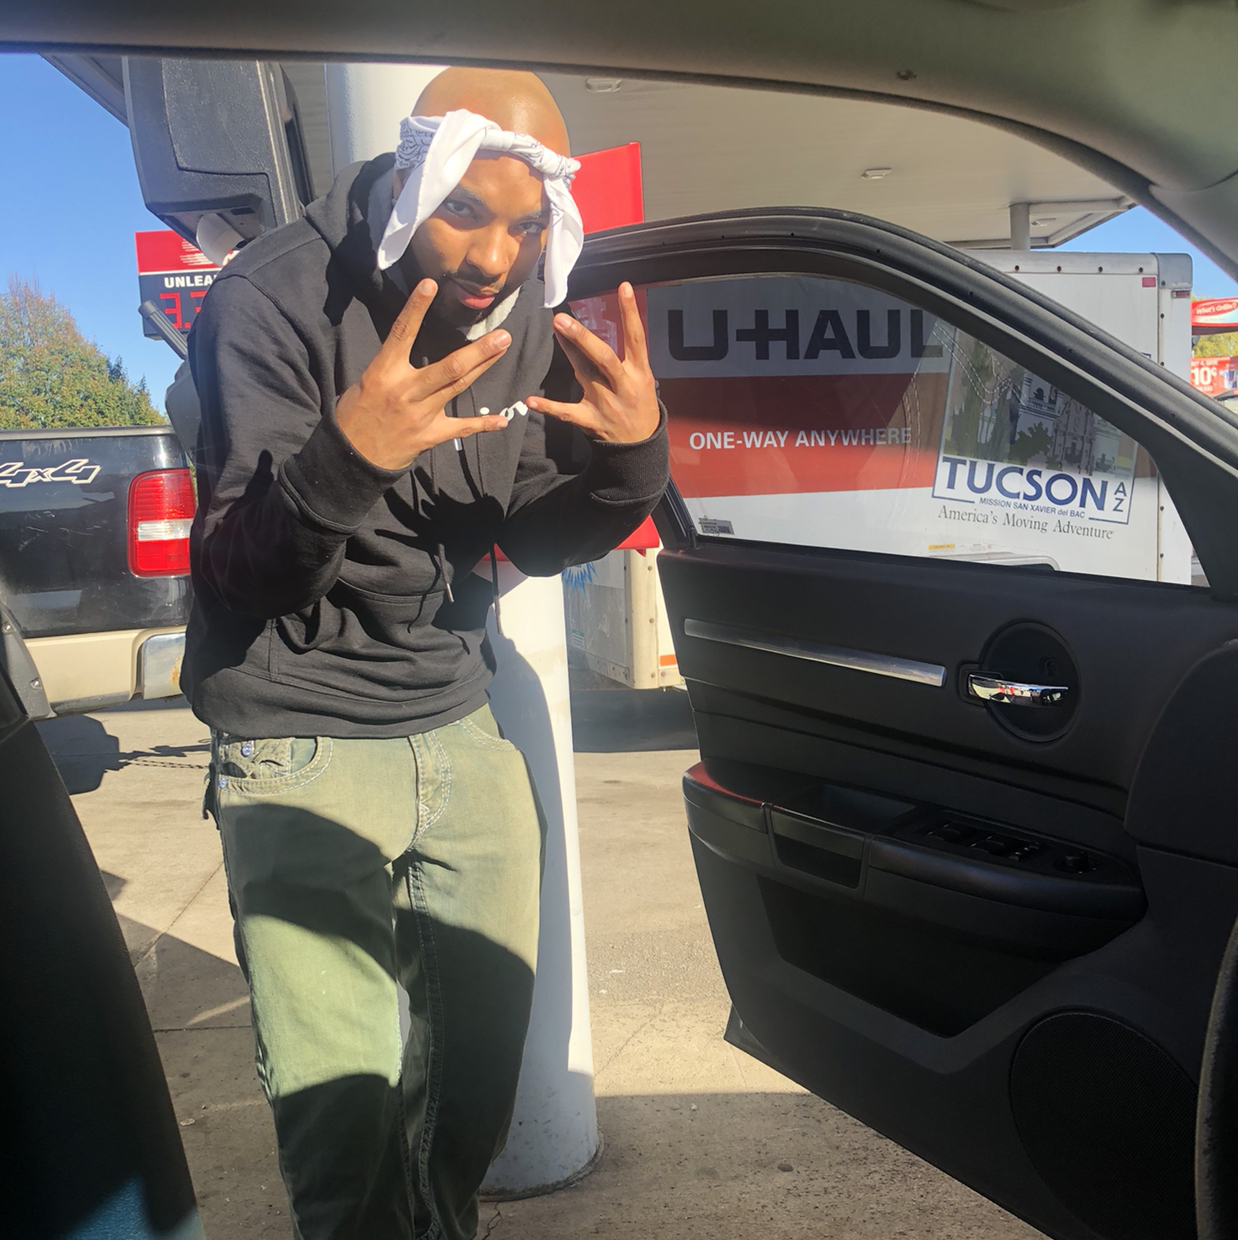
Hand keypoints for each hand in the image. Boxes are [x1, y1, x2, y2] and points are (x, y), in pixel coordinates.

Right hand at [336, 279, 510, 470]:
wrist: (351, 456)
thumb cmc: (356, 413)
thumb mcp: (367, 381)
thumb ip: (393, 365)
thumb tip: (412, 346)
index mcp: (384, 372)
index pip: (403, 333)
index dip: (416, 308)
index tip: (430, 284)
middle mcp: (406, 391)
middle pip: (449, 366)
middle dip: (478, 350)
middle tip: (502, 335)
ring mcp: (420, 414)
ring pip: (458, 386)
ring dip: (484, 367)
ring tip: (502, 348)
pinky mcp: (429, 436)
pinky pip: (461, 428)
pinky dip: (482, 424)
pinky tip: (502, 420)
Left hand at [526, 282, 659, 443]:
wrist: (640, 445)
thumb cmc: (639, 403)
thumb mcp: (643, 377)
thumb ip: (626, 354)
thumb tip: (609, 323)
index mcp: (639, 372)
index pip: (636, 337)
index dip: (630, 312)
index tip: (623, 287)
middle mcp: (623, 385)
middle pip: (604, 357)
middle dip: (584, 337)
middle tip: (563, 318)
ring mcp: (606, 403)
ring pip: (585, 374)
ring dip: (569, 352)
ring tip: (556, 329)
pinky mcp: (591, 420)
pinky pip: (567, 412)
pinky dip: (548, 407)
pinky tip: (531, 400)